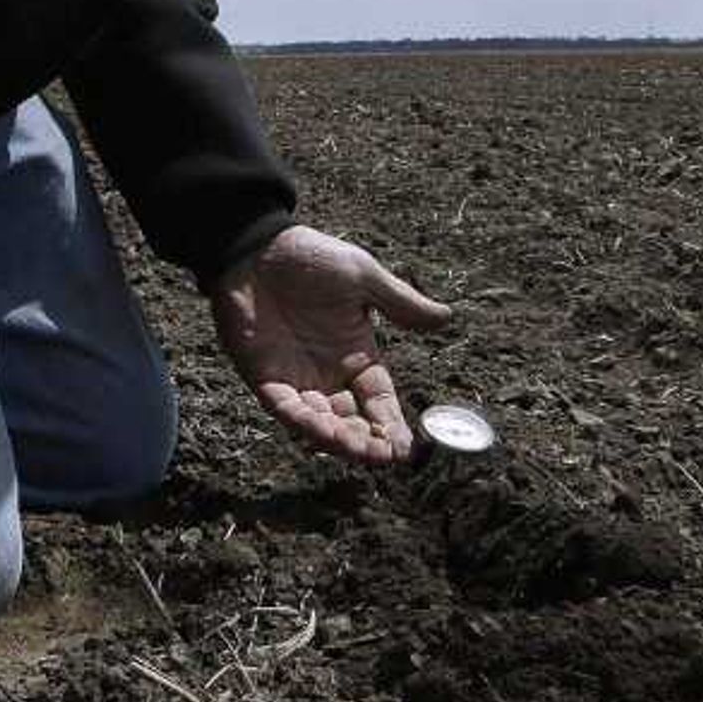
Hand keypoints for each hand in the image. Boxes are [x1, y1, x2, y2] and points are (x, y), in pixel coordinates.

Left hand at [207, 224, 451, 465]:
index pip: (379, 399)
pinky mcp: (263, 375)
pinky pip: (284, 407)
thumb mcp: (363, 277)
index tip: (405, 449)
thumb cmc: (310, 256)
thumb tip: (446, 318)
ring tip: (356, 449)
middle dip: (366, 441)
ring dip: (337, 439)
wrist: (255, 245)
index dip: (391, 425)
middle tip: (382, 456)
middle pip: (351, 420)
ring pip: (319, 422)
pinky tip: (319, 432)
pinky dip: (301, 421)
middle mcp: (327, 373)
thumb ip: (400, 303)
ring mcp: (294, 377)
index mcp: (355, 354)